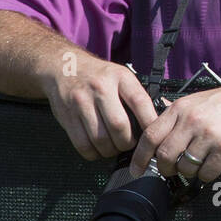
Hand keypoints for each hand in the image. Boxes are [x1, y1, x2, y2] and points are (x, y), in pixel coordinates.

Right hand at [42, 56, 157, 159]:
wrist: (64, 67)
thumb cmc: (99, 76)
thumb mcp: (121, 76)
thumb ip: (136, 95)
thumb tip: (157, 122)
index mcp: (120, 77)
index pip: (140, 102)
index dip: (150, 123)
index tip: (154, 136)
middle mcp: (100, 88)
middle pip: (119, 125)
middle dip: (128, 142)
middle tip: (130, 145)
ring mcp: (81, 102)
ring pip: (100, 138)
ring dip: (111, 150)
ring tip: (115, 148)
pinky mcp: (66, 116)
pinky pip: (82, 144)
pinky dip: (93, 153)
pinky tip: (98, 149)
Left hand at [131, 79, 220, 182]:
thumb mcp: (195, 101)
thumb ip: (174, 117)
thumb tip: (154, 134)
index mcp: (180, 109)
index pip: (150, 136)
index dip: (140, 157)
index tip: (137, 170)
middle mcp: (192, 121)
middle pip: (165, 156)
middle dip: (165, 169)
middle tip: (172, 170)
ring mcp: (209, 135)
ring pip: (185, 167)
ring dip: (189, 171)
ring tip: (199, 162)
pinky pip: (206, 173)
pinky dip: (207, 174)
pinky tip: (213, 165)